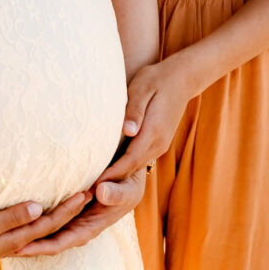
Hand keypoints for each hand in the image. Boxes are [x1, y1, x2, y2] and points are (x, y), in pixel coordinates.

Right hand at [0, 192, 91, 269]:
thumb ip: (13, 217)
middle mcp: (21, 242)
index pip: (51, 222)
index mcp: (19, 238)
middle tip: (90, 195)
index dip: (70, 208)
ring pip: (46, 230)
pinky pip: (34, 230)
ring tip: (76, 204)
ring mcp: (14, 242)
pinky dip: (47, 221)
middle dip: (73, 213)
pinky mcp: (6, 239)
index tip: (85, 193)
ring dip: (63, 218)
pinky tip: (46, 215)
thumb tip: (40, 207)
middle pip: (54, 227)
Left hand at [14, 170, 146, 255]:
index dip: (41, 246)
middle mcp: (79, 226)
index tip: (20, 247)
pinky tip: (18, 215)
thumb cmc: (129, 182)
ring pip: (47, 230)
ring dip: (28, 233)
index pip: (62, 242)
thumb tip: (100, 192)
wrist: (131, 175)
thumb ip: (115, 192)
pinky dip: (34, 218)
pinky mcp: (69, 208)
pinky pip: (49, 216)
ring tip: (3, 234)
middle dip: (27, 244)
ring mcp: (73, 218)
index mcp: (91, 227)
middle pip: (49, 240)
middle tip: (1, 244)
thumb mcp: (127, 188)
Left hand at [99, 59, 193, 181]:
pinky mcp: (158, 142)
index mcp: (154, 132)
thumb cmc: (156, 79)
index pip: (130, 160)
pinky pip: (139, 159)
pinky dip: (124, 167)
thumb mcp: (142, 89)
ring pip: (136, 166)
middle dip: (111, 181)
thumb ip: (134, 111)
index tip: (94, 184)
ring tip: (94, 184)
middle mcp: (158, 143)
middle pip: (132, 168)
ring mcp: (160, 144)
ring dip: (117, 177)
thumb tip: (127, 131)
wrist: (181, 78)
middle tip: (88, 191)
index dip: (112, 174)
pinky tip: (109, 169)